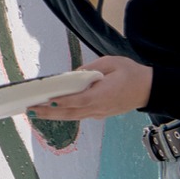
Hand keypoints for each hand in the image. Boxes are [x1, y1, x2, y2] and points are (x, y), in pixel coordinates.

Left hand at [27, 55, 151, 120]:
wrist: (149, 89)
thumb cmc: (131, 73)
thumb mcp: (112, 62)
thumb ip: (91, 69)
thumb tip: (73, 74)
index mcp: (103, 94)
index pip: (78, 100)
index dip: (61, 102)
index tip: (46, 101)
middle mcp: (99, 107)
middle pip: (70, 113)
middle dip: (48, 112)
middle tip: (30, 110)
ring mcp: (99, 113)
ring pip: (73, 116)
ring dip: (53, 116)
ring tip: (35, 113)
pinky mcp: (100, 113)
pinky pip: (79, 115)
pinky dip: (65, 114)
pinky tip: (53, 112)